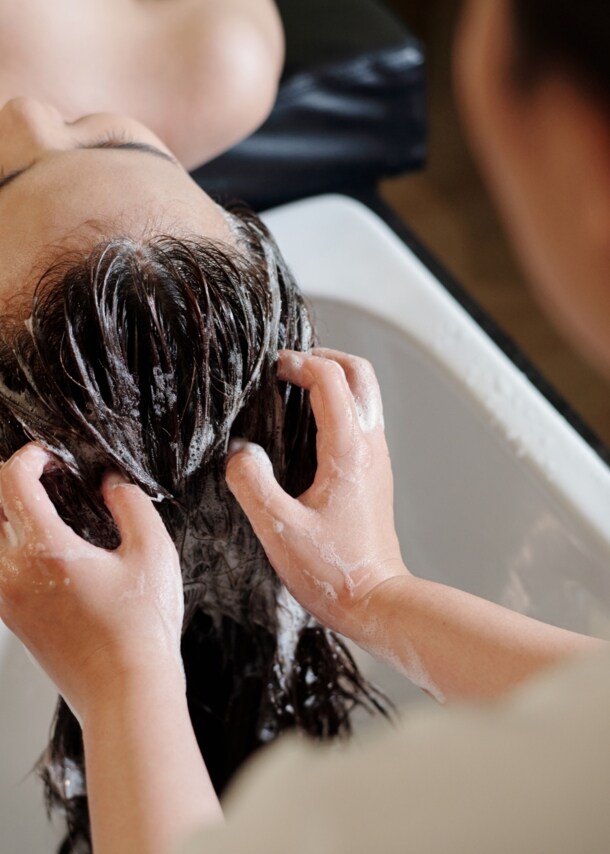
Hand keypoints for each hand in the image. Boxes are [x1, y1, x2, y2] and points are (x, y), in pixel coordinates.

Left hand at [0, 443, 183, 720]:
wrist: (125, 692)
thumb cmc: (142, 630)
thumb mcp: (154, 553)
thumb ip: (131, 505)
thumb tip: (112, 484)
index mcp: (45, 551)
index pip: (11, 481)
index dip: (30, 456)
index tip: (52, 455)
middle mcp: (12, 572)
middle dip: (11, 481)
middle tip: (45, 476)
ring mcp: (5, 597)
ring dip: (8, 514)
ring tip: (45, 510)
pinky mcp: (11, 616)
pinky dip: (11, 544)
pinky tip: (49, 547)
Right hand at [226, 348, 407, 640]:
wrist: (375, 600)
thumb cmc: (332, 571)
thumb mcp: (279, 530)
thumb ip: (252, 484)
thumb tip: (239, 451)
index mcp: (347, 450)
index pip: (330, 379)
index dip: (298, 363)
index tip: (270, 369)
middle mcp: (369, 445)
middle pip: (359, 373)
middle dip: (324, 358)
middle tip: (288, 366)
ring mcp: (376, 458)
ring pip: (364, 394)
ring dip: (332, 379)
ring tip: (293, 389)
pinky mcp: (374, 472)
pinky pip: (360, 419)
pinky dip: (337, 404)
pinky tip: (305, 428)